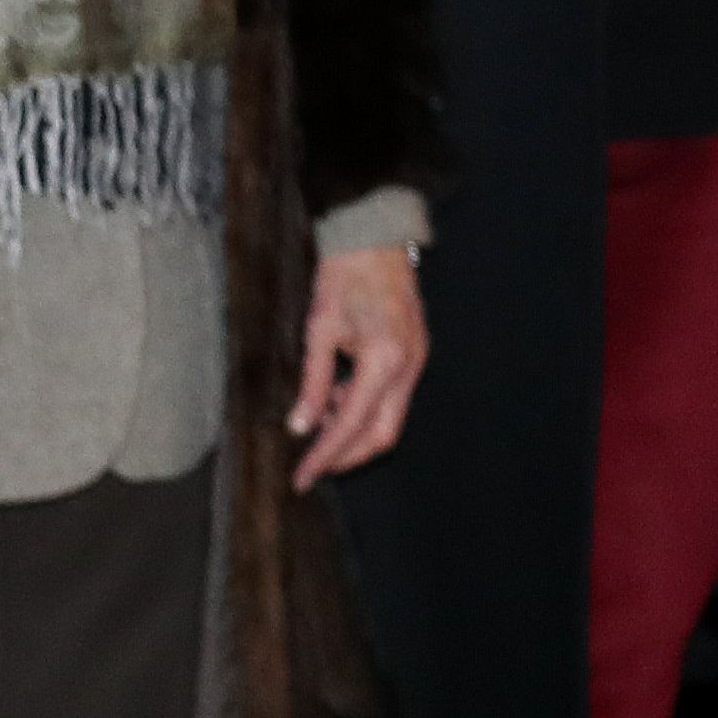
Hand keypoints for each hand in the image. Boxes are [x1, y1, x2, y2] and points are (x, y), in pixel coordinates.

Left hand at [289, 245, 425, 492]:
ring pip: (389, 419)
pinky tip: (335, 398)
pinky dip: (363, 406)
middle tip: (311, 465)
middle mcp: (408, 368)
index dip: (325, 456)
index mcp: (384, 361)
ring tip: (315, 424)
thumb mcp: (318, 330)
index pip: (351, 426)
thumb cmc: (344, 275)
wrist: (375, 239)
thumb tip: (300, 425)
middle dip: (346, 455)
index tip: (303, 477)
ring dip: (353, 430)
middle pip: (382, 435)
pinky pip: (391, 397)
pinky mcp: (414, 355)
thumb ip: (313, 383)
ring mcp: (416, 362)